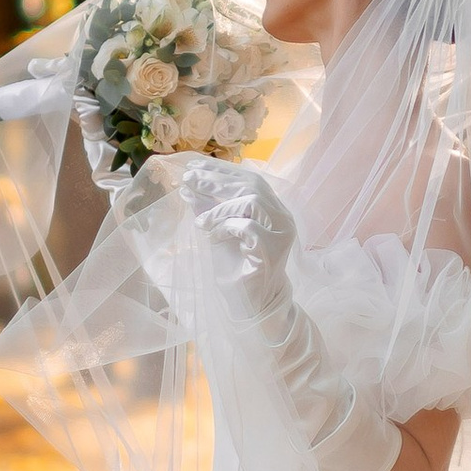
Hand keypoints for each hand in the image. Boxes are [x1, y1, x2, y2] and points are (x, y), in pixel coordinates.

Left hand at [173, 160, 298, 313]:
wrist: (253, 304)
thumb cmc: (238, 269)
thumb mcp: (218, 233)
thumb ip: (208, 210)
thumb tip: (188, 187)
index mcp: (272, 208)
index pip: (250, 179)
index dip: (222, 170)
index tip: (194, 166)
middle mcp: (281, 216)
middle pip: (251, 185)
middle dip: (216, 180)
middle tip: (189, 179)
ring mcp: (281, 232)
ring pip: (251, 201)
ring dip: (219, 208)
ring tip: (200, 220)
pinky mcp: (272, 248)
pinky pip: (247, 227)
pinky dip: (226, 227)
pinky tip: (213, 236)